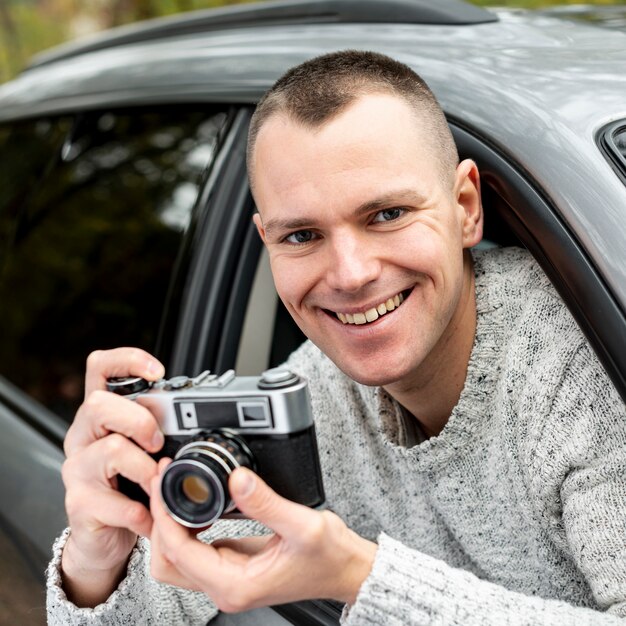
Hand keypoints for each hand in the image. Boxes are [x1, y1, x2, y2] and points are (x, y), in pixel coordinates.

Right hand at [60, 348, 165, 606]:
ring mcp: (77, 469)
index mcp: (101, 415)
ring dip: (147, 469)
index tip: (158, 372)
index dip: (127, 361)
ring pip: (112, 450)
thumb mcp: (144, 449)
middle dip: (140, 420)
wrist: (103, 535)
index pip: (101, 369)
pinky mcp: (79, 502)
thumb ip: (160, 429)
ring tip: (157, 485)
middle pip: (99, 405)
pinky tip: (149, 516)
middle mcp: (83, 435)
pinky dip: (143, 511)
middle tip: (158, 442)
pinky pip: (116, 502)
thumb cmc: (128, 485)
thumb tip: (199, 419)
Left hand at [149, 462, 377, 611]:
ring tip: (173, 489)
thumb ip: (265, 502)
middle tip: (162, 484)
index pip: (177, 551)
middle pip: (165, 562)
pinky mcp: (232, 567)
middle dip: (157, 521)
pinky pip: (194, 550)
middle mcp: (225, 587)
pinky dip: (185, 527)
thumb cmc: (329, 557)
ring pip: (176, 558)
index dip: (164, 513)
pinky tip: (194, 504)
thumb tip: (236, 478)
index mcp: (235, 584)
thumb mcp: (302, 525)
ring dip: (169, 525)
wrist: (345, 569)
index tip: (164, 482)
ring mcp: (227, 579)